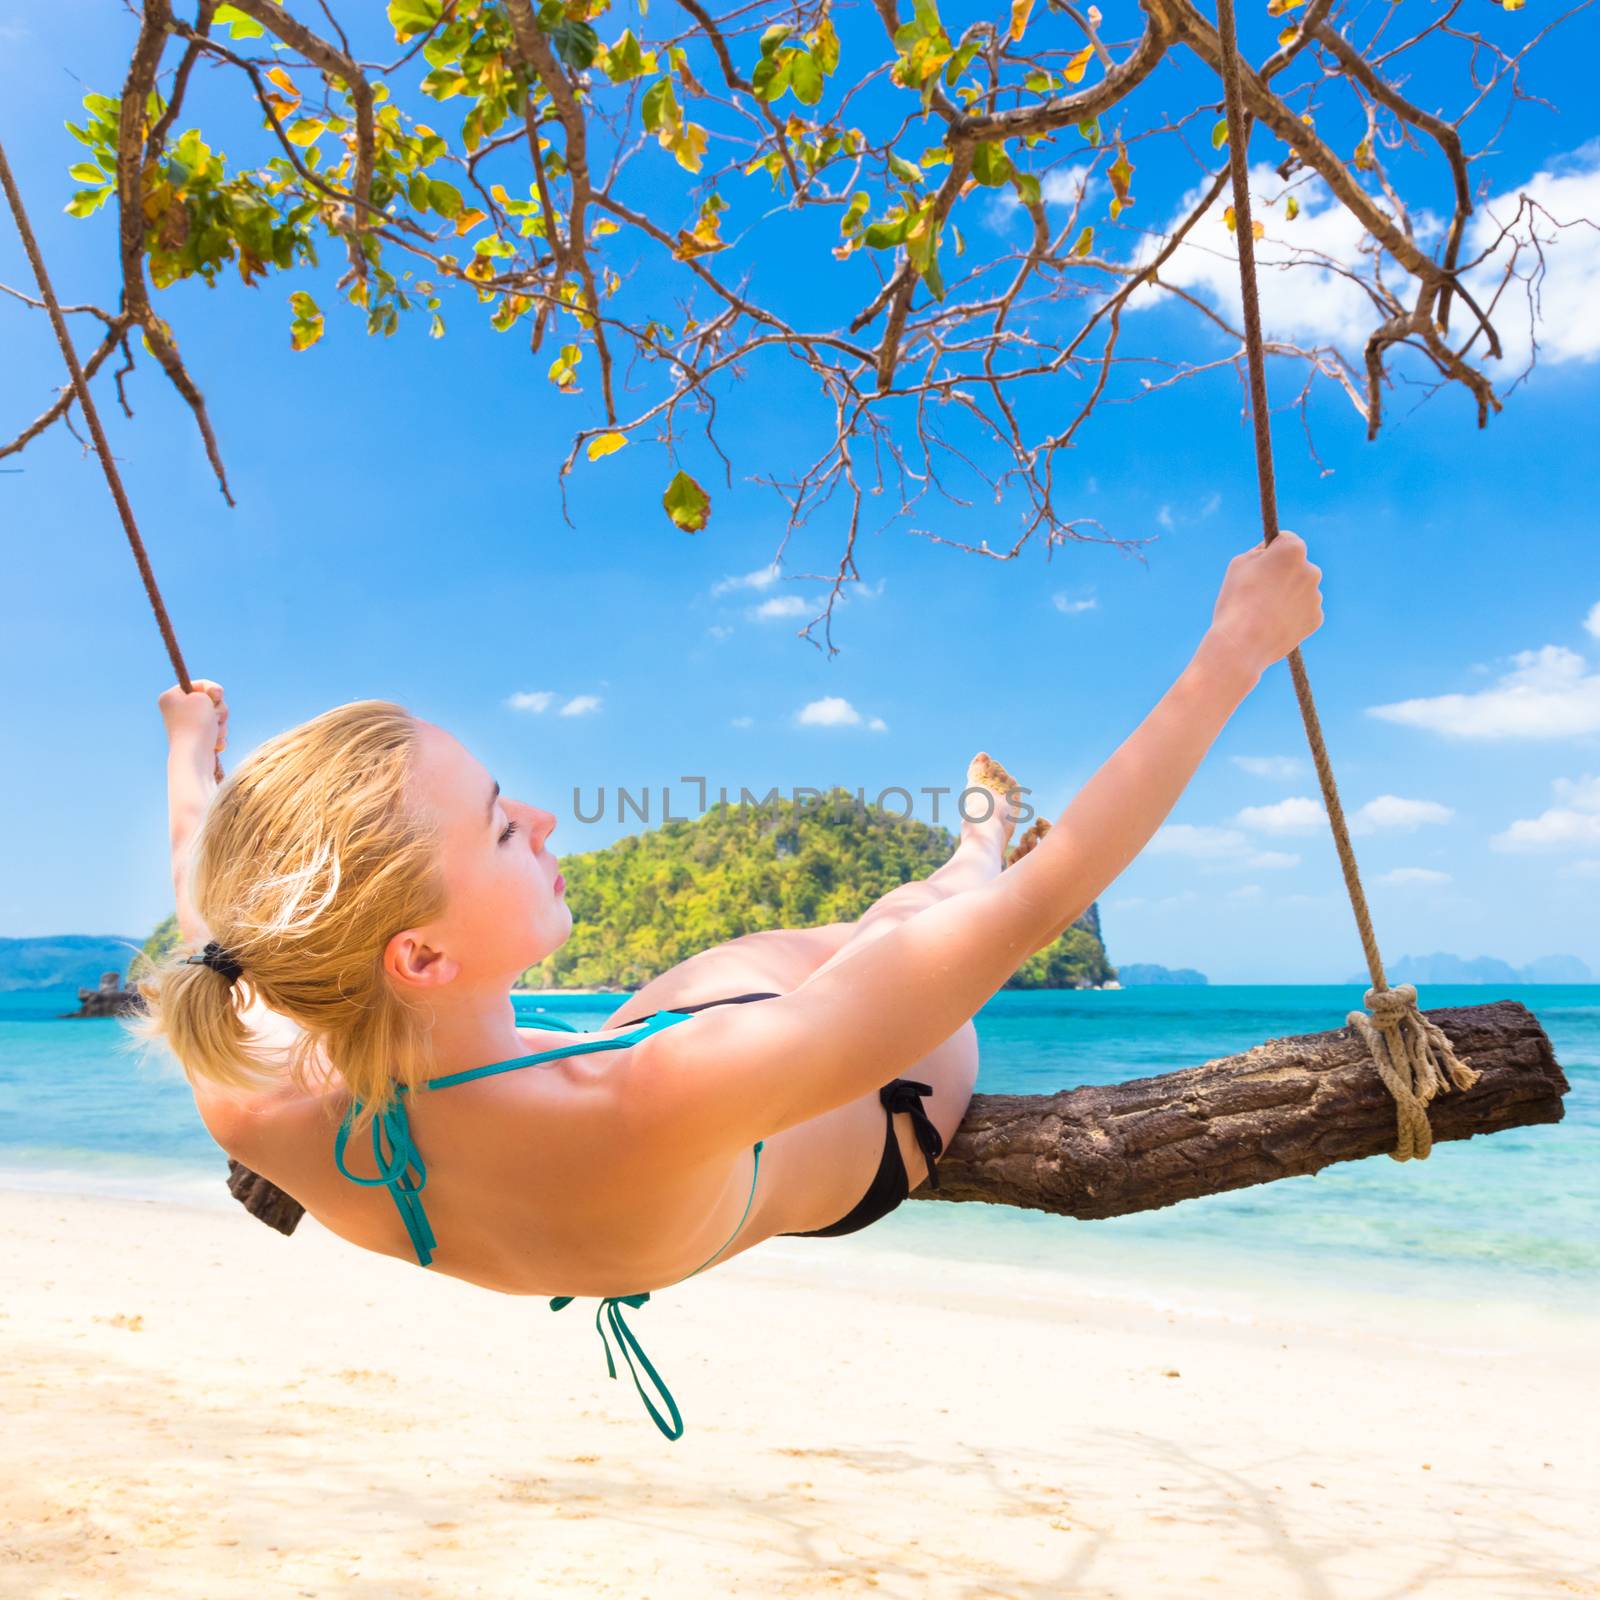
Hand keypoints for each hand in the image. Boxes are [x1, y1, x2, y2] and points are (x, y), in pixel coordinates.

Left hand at [158, 679, 228, 755]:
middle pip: (210, 701)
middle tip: (213, 717)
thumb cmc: (196, 724)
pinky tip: (214, 743)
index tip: (216, 696)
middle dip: (219, 709)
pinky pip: (216, 732)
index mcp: (171, 697)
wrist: (194, 756)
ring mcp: (188, 726)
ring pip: (216, 717)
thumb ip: (211, 692)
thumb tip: (213, 705)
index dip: (213, 689)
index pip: (199, 684)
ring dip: (221, 724)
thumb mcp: (204, 697)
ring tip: (213, 733)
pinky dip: (218, 736)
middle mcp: (177, 710)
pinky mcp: (197, 739)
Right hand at [1206, 530, 1323, 678]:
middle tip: (1259, 591)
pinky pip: (1303, 611)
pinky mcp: (1317, 618)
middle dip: (1282, 573)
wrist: (1242, 644)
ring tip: (1263, 611)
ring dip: (1287, 595)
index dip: (1269, 552)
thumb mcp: (1238, 563)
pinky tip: (1274, 623)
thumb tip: (1270, 553)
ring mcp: (1316, 596)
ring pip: (1300, 589)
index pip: (1285, 540)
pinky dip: (1292, 615)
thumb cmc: (1237, 600)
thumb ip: (1259, 552)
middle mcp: (1312, 569)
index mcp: (1293, 550)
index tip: (1258, 566)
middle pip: (1296, 566)